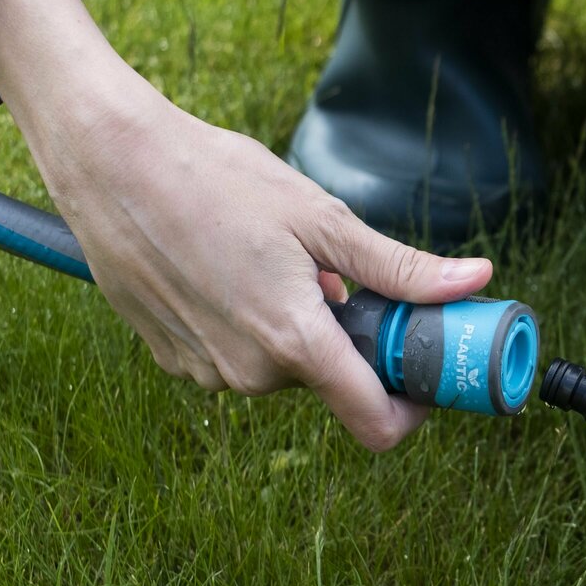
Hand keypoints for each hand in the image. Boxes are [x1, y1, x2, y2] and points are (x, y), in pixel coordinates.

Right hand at [40, 86, 489, 448]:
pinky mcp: (171, 359)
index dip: (412, 407)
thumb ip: (401, 268)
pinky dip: (248, 326)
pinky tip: (228, 270)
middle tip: (335, 278)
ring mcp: (205, 371)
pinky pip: (236, 358)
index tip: (422, 372)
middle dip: (346, 341)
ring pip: (281, 369)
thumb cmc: (215, 178)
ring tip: (270, 262)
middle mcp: (249, 373)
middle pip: (329, 382)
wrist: (109, 162)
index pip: (376, 423)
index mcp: (294, 342)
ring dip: (294, 330)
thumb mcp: (322, 218)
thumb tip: (477, 280)